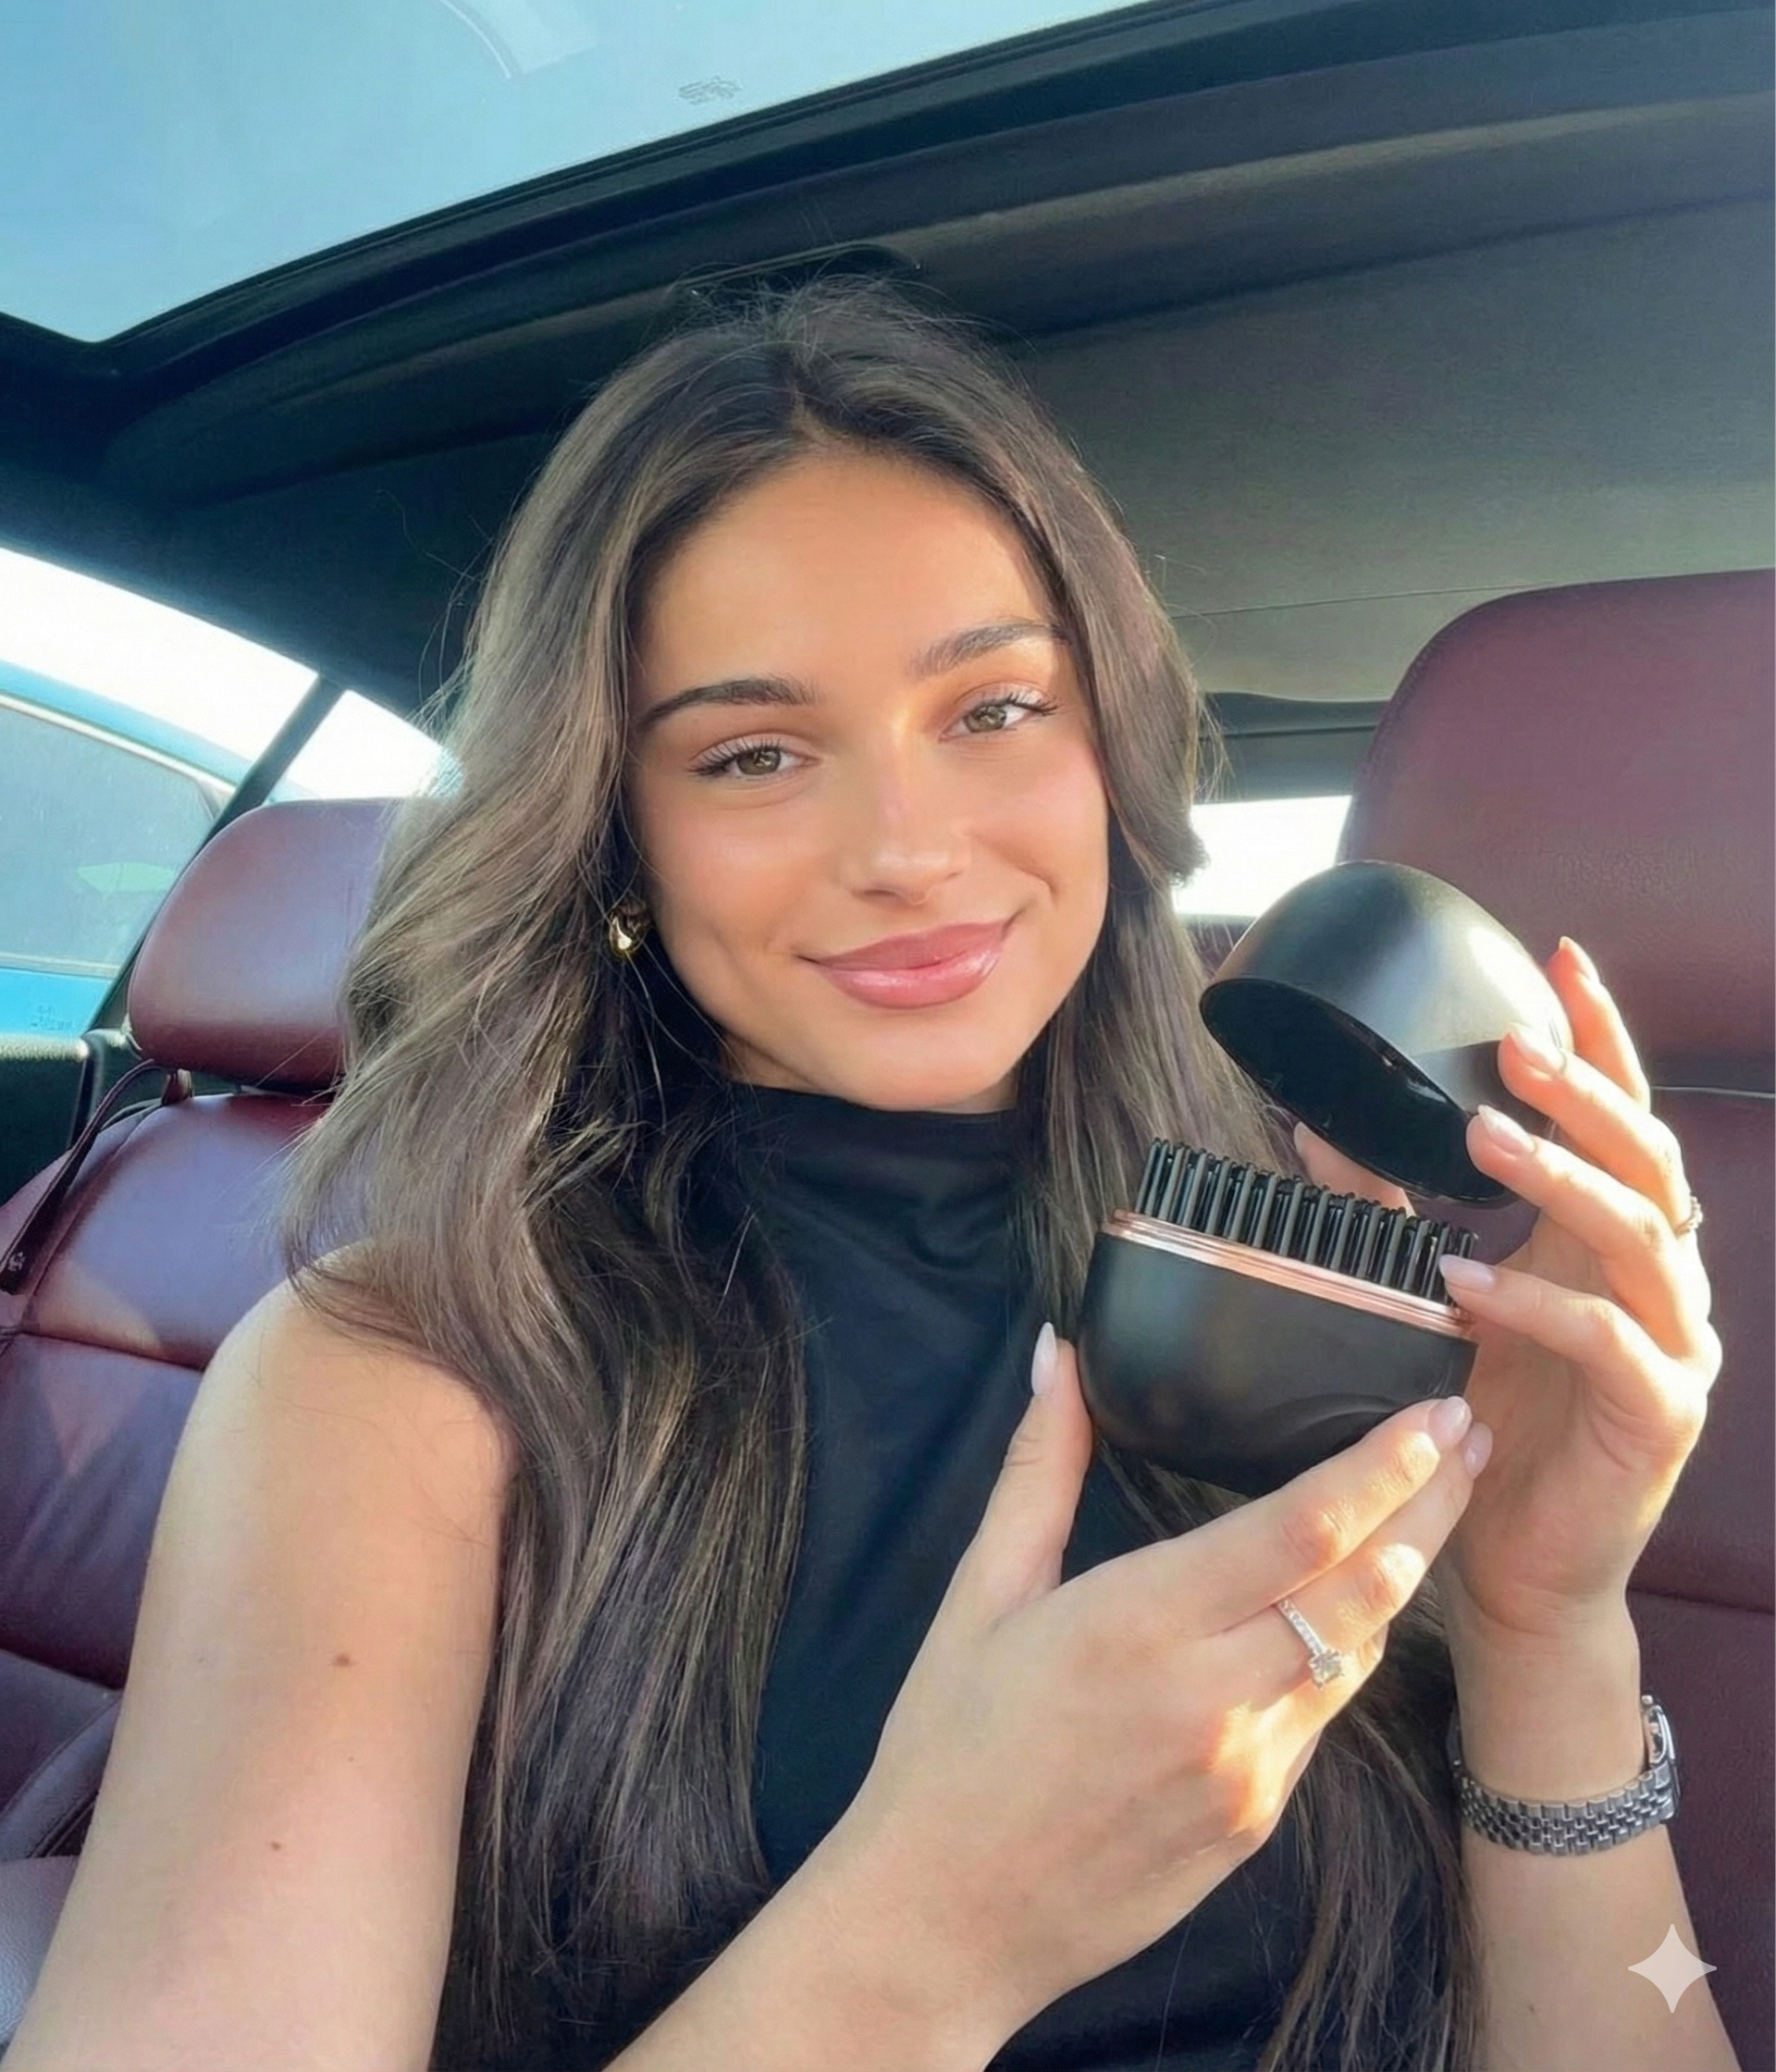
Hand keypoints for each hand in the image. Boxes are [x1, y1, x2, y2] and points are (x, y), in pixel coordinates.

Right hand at [823, 1328, 1482, 2038]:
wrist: (947, 1921)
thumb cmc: (947, 1746)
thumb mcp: (979, 1595)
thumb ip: (1038, 1470)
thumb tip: (1059, 1356)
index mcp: (1136, 1624)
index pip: (1300, 1530)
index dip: (1381, 1467)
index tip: (1433, 1415)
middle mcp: (1210, 1697)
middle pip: (1362, 1586)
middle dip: (1430, 1505)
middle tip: (1477, 1436)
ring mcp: (1245, 1769)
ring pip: (1357, 1654)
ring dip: (1405, 1574)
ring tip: (1441, 1506)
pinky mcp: (1256, 1821)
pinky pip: (1322, 1716)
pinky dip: (1347, 1651)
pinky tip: (1356, 1609)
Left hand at [1291, 934, 1720, 1657]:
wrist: (1516, 1565)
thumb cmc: (1486, 1422)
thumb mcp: (1442, 1297)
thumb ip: (1398, 1213)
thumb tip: (1320, 1128)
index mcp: (1614, 1243)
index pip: (1623, 1119)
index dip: (1602, 1039)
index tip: (1559, 960)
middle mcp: (1661, 1282)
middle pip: (1649, 1160)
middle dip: (1587, 1092)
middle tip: (1516, 1045)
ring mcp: (1674, 1346)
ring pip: (1641, 1237)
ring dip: (1561, 1180)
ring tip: (1482, 1137)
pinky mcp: (1661, 1414)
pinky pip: (1608, 1342)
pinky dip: (1537, 1304)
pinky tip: (1466, 1280)